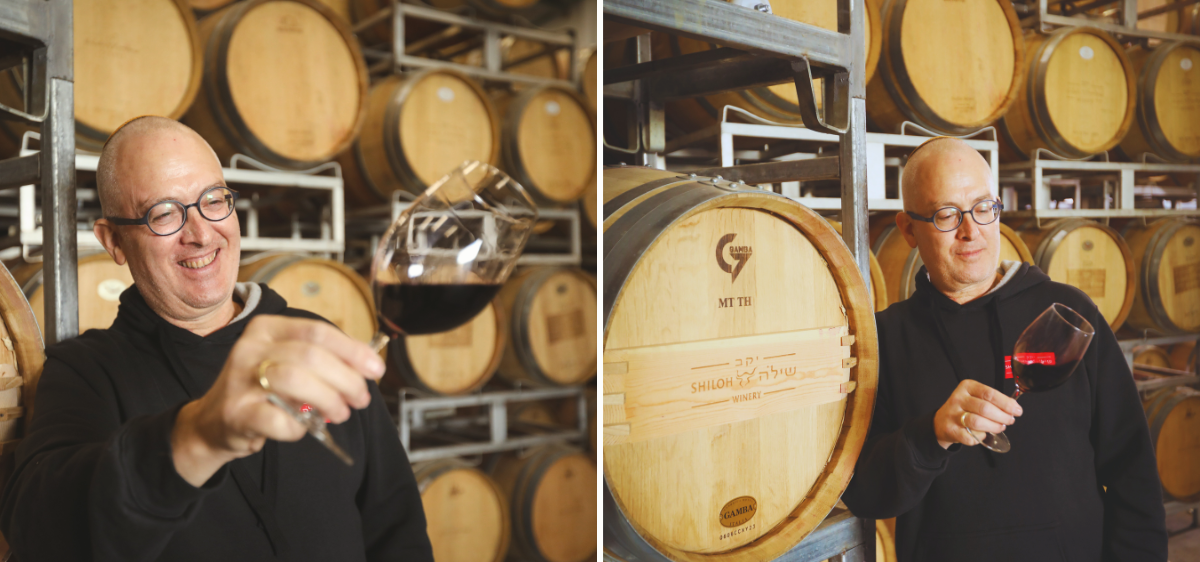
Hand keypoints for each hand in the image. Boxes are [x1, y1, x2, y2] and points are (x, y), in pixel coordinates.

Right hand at [171, 316, 385, 485]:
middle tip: (360, 397)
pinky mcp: (236, 413)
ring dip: (328, 399)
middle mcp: (251, 348)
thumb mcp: (286, 362)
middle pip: (311, 356)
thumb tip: (366, 365)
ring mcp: (240, 380)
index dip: (352, 350)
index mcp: (267, 329)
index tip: (375, 368)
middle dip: (346, 378)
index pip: (318, 331)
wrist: (212, 423)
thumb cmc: (259, 390)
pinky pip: (279, 419)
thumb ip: (321, 359)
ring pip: (295, 381)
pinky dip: (300, 427)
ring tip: (341, 412)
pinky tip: (304, 427)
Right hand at [933, 379, 1022, 448]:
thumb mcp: (976, 397)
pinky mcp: (950, 429)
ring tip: (999, 427)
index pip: (989, 393)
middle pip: (985, 408)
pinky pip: (971, 436)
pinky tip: (983, 434)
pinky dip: (981, 437)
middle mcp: (958, 399)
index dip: (1006, 403)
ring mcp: (952, 414)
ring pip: (977, 422)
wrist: (941, 421)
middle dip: (1002, 417)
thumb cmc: (965, 408)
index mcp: (967, 387)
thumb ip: (993, 400)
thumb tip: (1013, 408)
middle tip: (1009, 421)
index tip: (1017, 410)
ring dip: (993, 427)